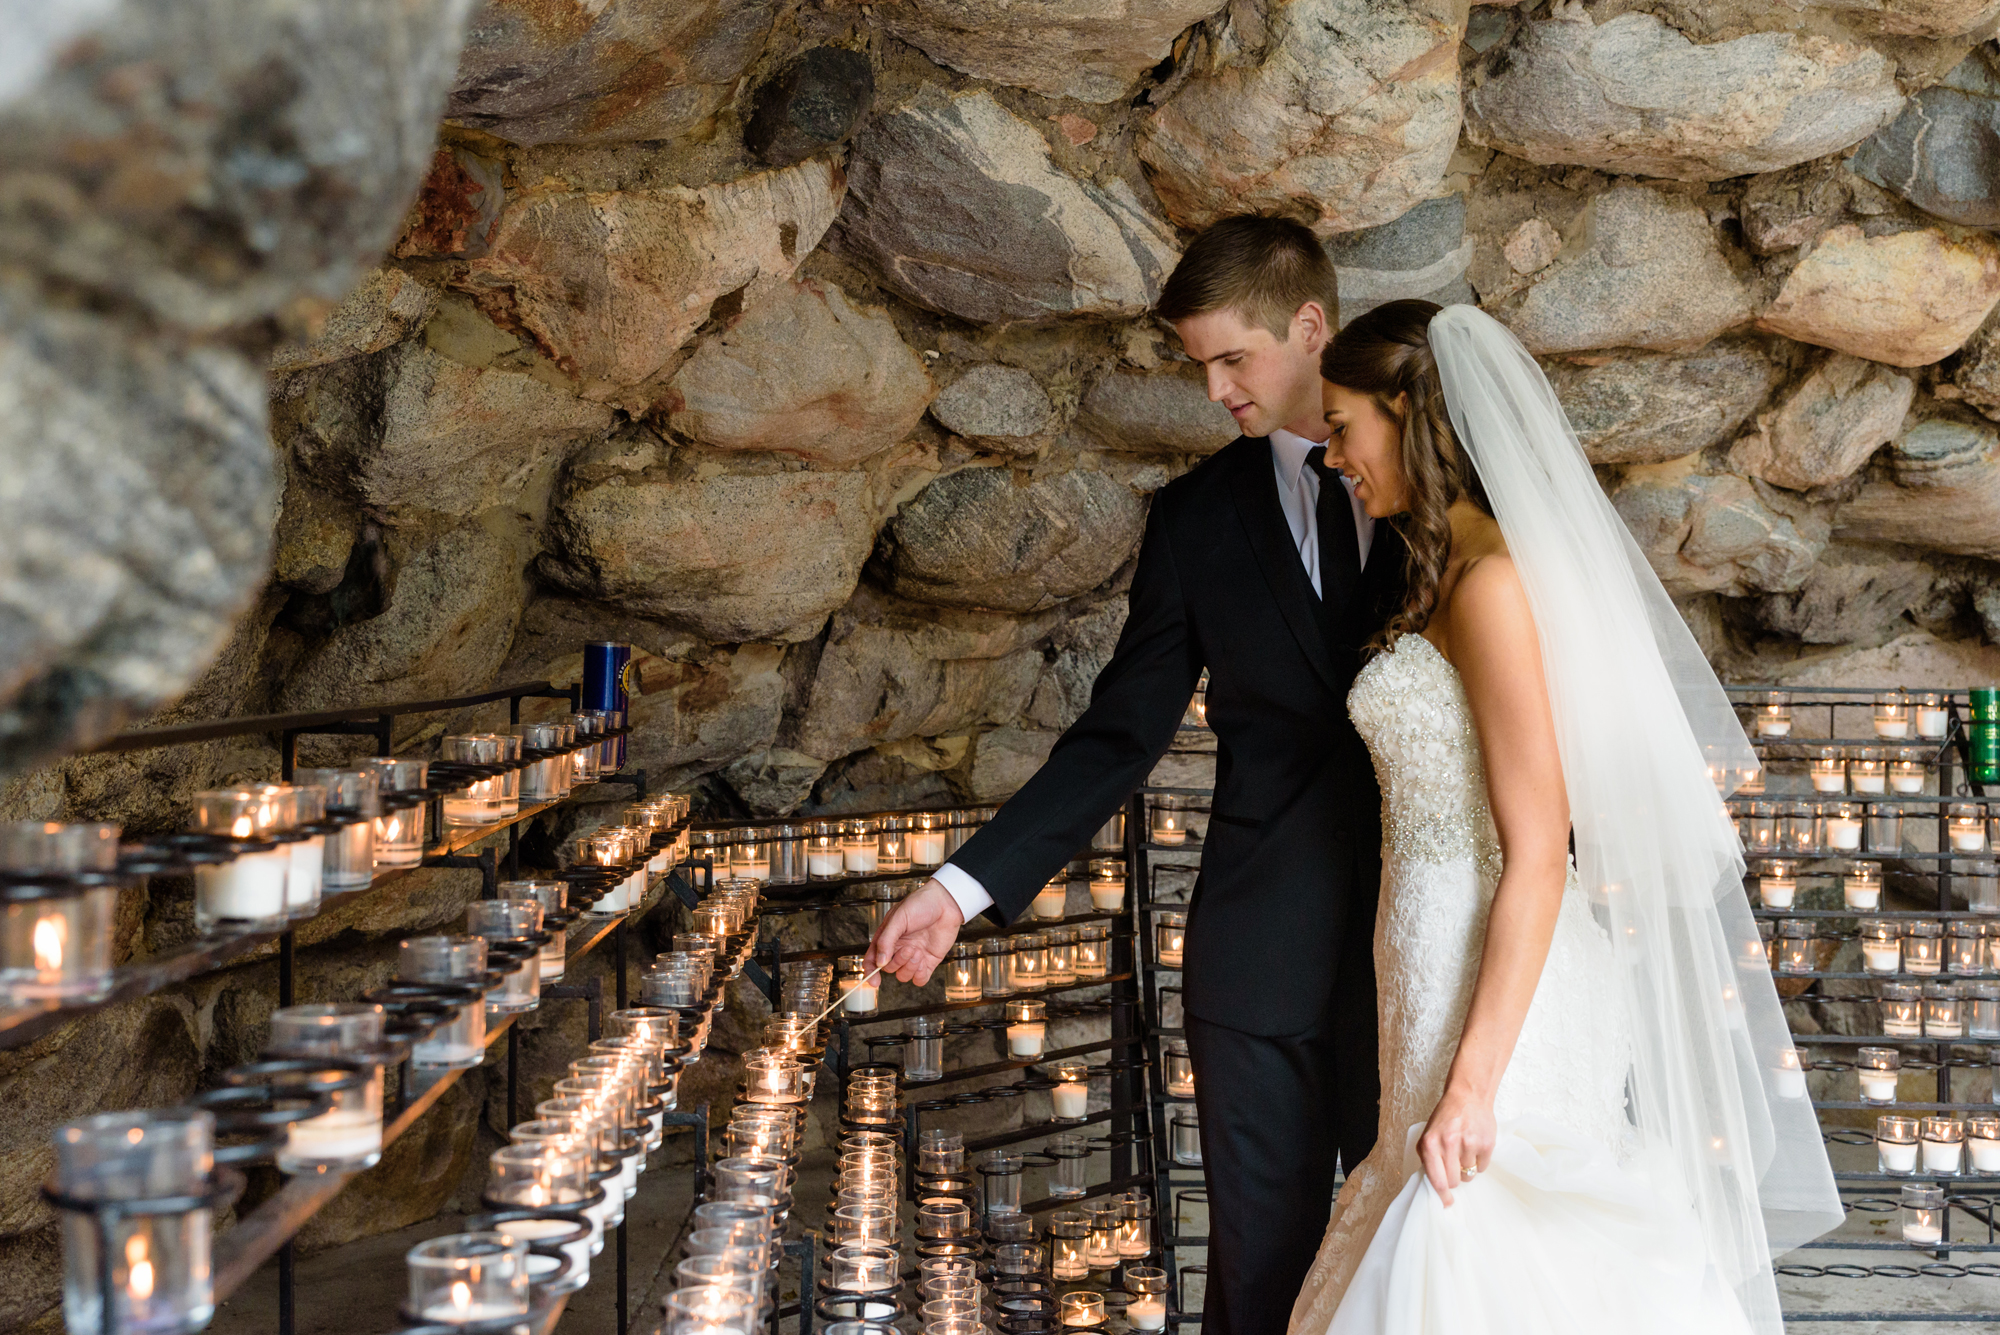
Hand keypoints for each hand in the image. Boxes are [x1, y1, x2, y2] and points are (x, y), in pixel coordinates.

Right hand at [864, 879, 964, 984]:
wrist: (946, 902)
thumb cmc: (920, 905)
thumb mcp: (898, 919)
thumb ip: (886, 940)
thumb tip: (880, 962)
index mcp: (887, 938)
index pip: (873, 959)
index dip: (871, 971)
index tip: (874, 981)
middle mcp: (898, 949)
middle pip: (889, 968)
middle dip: (897, 962)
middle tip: (909, 948)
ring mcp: (913, 956)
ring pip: (904, 975)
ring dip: (909, 967)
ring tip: (918, 951)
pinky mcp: (929, 961)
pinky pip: (920, 979)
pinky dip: (919, 975)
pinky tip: (923, 962)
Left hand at [1417, 1082, 1496, 1207]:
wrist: (1467, 1097)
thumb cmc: (1446, 1119)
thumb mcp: (1428, 1135)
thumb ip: (1428, 1159)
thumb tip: (1435, 1186)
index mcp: (1430, 1144)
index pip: (1437, 1180)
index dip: (1442, 1196)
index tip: (1446, 1203)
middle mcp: (1448, 1144)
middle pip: (1454, 1182)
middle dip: (1454, 1178)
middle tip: (1455, 1165)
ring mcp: (1469, 1144)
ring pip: (1468, 1176)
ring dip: (1466, 1169)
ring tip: (1464, 1151)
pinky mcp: (1486, 1144)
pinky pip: (1482, 1168)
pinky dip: (1479, 1162)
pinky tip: (1475, 1146)